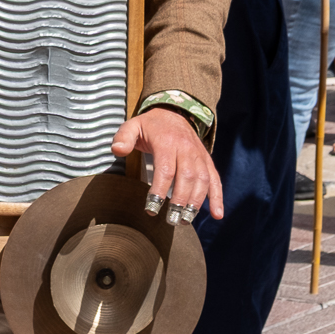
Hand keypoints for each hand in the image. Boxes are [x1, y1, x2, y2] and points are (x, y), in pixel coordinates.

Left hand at [111, 106, 223, 221]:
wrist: (174, 112)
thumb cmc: (150, 126)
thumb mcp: (133, 126)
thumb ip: (123, 138)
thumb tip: (117, 150)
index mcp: (167, 142)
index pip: (166, 170)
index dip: (159, 191)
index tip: (151, 209)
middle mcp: (186, 149)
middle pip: (187, 177)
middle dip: (180, 201)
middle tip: (171, 220)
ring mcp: (199, 155)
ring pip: (203, 180)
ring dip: (196, 202)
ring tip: (185, 221)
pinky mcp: (207, 161)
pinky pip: (215, 179)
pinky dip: (218, 197)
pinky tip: (216, 214)